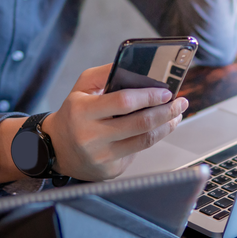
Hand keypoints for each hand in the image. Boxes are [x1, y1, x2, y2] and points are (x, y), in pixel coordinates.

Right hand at [41, 63, 187, 180]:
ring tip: (175, 115)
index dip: (149, 96)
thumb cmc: (74, 113)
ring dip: (166, 126)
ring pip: (144, 141)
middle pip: (140, 124)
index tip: (166, 92)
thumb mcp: (81, 88)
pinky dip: (150, 139)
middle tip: (180, 103)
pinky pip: (137, 153)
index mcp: (83, 111)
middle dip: (166, 111)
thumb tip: (137, 67)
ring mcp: (101, 156)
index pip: (124, 102)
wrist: (56, 148)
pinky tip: (157, 129)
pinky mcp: (110, 170)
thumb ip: (106, 74)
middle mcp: (91, 136)